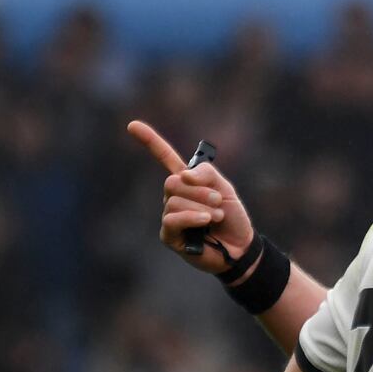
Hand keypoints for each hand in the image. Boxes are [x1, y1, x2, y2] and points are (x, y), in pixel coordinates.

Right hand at [127, 120, 254, 274]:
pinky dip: (192, 217)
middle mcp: (173, 197)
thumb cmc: (232, 218)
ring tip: (216, 217)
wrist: (240, 247)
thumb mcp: (224, 189)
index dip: (150, 141)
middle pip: (173, 182)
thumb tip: (183, 175)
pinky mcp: (168, 235)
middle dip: (200, 190)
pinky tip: (205, 222)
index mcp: (186, 182)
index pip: (165, 157)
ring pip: (175, 201)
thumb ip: (206, 174)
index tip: (132, 124)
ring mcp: (169, 215)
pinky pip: (173, 219)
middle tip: (218, 201)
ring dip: (202, 208)